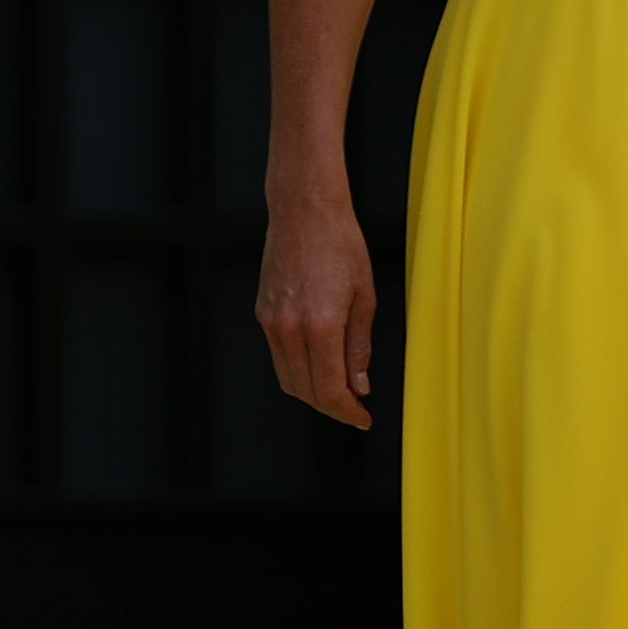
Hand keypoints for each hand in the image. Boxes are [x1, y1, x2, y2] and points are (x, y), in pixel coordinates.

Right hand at [258, 180, 379, 428]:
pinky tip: (319, 363)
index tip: (363, 418)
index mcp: (319, 325)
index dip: (347, 412)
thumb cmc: (340, 243)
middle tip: (355, 407)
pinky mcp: (263, 313)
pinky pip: (279, 356)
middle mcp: (289, 328)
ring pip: (288, 379)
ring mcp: (271, 321)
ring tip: (339, 389)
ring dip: (313, 392)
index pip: (329, 390)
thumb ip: (360, 346)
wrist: (304, 209)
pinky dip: (299, 370)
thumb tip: (360, 385)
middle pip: (306, 391)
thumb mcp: (364, 296)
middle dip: (332, 406)